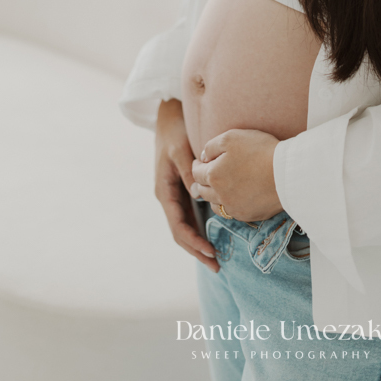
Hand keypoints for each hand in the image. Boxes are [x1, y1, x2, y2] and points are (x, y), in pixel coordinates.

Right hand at [154, 99, 218, 273]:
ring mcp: (174, 194)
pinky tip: (211, 236)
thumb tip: (197, 192)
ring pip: (185, 225)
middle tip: (216, 266)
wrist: (168, 115)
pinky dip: (198, 228)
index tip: (209, 252)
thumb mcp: (181, 149)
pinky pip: (189, 214)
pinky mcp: (181, 189)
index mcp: (164, 190)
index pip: (178, 225)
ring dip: (198, 243)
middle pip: (181, 232)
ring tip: (215, 258)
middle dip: (197, 250)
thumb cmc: (174, 130)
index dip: (193, 241)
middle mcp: (167, 196)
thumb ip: (188, 171)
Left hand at [190, 128, 282, 221]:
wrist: (287, 173)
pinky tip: (235, 196)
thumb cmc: (260, 151)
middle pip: (202, 191)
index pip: (196, 173)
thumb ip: (211, 147)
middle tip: (204, 176)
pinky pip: (232, 212)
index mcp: (213, 175)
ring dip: (213, 196)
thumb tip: (203, 157)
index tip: (200, 162)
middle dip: (201, 182)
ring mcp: (234, 208)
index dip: (196, 166)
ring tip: (219, 187)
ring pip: (215, 205)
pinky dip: (229, 204)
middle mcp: (220, 195)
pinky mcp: (248, 215)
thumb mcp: (231, 137)